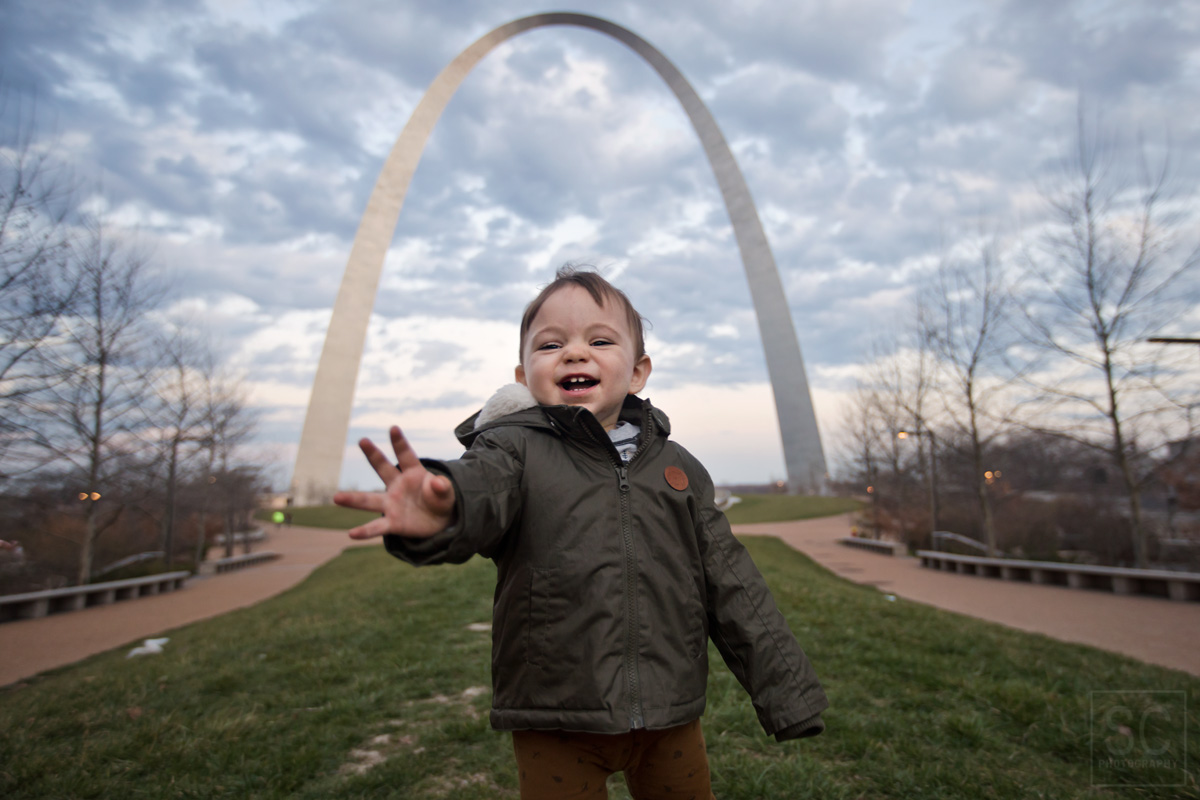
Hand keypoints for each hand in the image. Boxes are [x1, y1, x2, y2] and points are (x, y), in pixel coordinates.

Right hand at [332, 426, 455, 539]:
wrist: (440, 522)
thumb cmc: (441, 501)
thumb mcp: (447, 493)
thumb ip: (443, 487)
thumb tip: (438, 483)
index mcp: (413, 473)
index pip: (406, 455)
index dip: (400, 443)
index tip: (393, 428)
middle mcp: (398, 485)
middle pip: (383, 469)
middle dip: (374, 455)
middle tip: (363, 440)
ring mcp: (392, 504)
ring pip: (370, 500)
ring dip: (353, 500)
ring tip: (336, 497)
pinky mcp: (393, 523)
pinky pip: (377, 527)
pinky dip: (365, 531)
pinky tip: (352, 534)